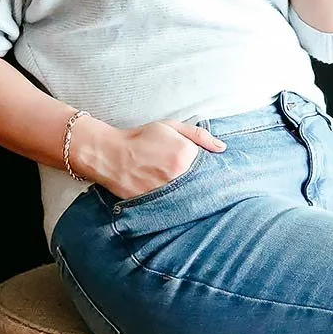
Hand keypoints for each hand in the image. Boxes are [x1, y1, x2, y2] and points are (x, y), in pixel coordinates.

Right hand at [82, 117, 225, 200]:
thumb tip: (223, 148)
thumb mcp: (170, 127)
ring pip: (188, 197)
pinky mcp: (154, 204)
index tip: (202, 168)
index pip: (209, 166)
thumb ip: (198, 135)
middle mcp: (178, 174)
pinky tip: (168, 197)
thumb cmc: (140, 138)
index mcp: (185, 154)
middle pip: (201, 184)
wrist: (109, 154)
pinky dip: (173, 203)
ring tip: (175, 187)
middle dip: (200, 183)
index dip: (207, 168)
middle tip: (189, 180)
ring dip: (188, 194)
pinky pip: (172, 207)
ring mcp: (166, 191)